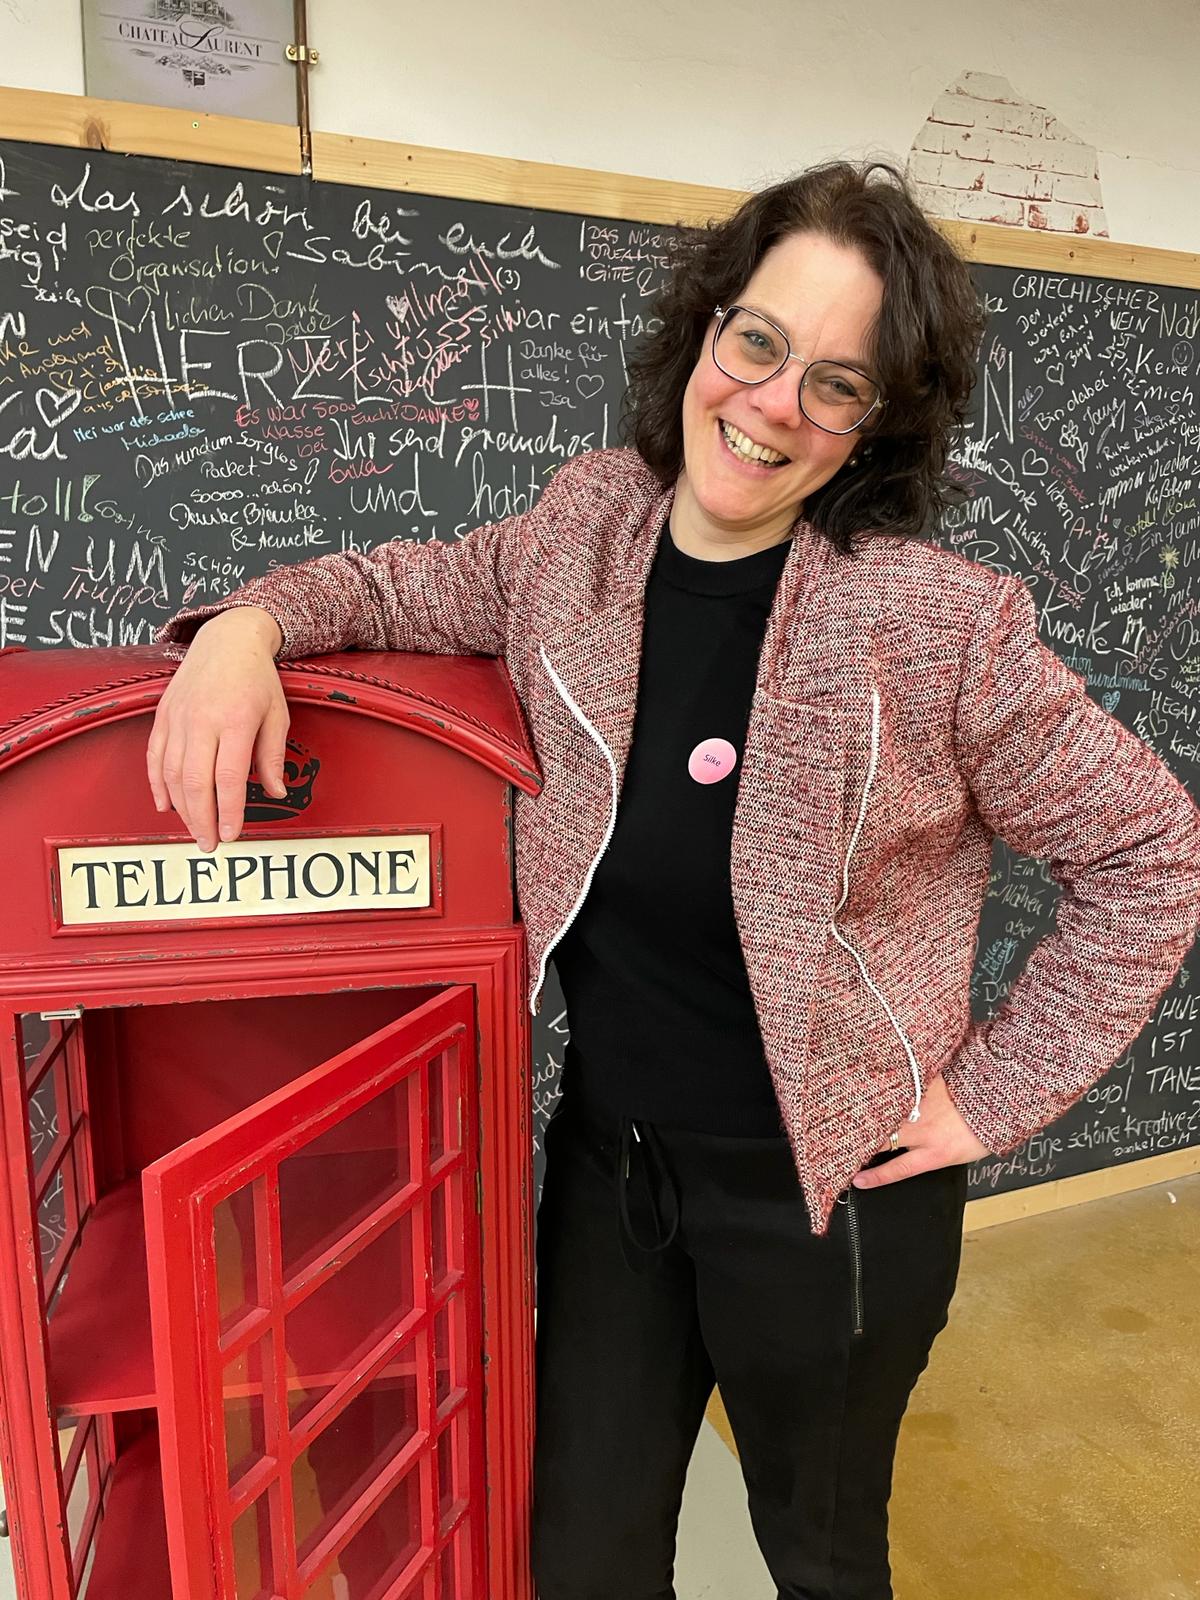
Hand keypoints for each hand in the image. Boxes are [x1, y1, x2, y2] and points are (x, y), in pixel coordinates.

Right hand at [147, 607, 288, 852]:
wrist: (228, 639)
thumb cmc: (258, 679)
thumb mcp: (277, 715)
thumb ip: (273, 756)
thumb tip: (275, 793)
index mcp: (236, 720)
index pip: (228, 777)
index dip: (228, 811)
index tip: (231, 835)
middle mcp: (202, 720)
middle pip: (195, 781)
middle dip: (202, 819)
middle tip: (209, 845)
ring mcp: (178, 718)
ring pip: (171, 773)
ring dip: (181, 808)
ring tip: (194, 830)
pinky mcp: (162, 715)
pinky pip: (154, 756)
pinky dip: (157, 784)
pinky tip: (166, 806)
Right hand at [850, 1074, 989, 1187]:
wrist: (999, 1101)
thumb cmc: (981, 1131)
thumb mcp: (956, 1153)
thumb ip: (930, 1153)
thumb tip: (906, 1154)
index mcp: (934, 1153)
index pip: (897, 1169)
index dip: (875, 1177)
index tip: (857, 1180)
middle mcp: (923, 1132)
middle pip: (882, 1139)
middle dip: (862, 1141)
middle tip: (842, 1143)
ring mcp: (920, 1107)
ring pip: (885, 1113)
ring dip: (868, 1114)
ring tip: (849, 1112)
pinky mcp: (922, 1085)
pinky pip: (899, 1088)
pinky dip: (884, 1089)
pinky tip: (872, 1085)